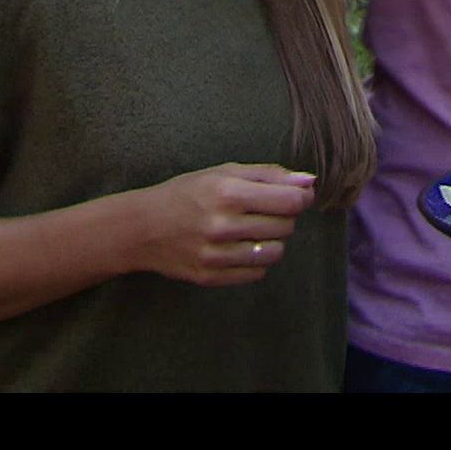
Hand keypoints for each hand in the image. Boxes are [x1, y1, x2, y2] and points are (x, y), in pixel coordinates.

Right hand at [122, 164, 316, 286]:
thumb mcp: (223, 172)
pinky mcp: (211, 277)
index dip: (300, 198)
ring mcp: (216, 255)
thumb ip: (269, 175)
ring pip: (275, 252)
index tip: (295, 196)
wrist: (141, 228)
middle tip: (264, 211)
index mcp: (228, 193)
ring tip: (253, 231)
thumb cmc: (186, 193)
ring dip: (272, 241)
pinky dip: (255, 260)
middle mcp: (223, 225)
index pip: (290, 202)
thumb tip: (309, 182)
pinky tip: (239, 248)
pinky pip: (256, 273)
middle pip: (285, 226)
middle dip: (283, 217)